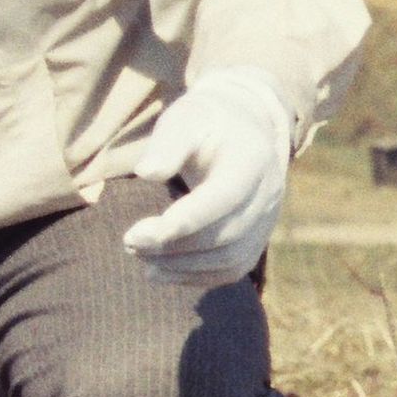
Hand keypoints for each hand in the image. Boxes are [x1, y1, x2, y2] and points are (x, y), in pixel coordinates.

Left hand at [119, 68, 296, 288]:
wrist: (244, 128)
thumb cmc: (205, 122)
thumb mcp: (184, 119)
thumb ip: (168, 144)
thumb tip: (147, 173)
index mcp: (252, 161)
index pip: (223, 199)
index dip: (182, 222)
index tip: (135, 235)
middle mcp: (268, 194)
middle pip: (225, 235)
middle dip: (173, 246)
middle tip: (129, 242)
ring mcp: (267, 220)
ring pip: (229, 258)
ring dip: (181, 266)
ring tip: (139, 255)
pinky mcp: (257, 238)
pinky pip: (231, 269)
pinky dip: (195, 277)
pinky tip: (159, 271)